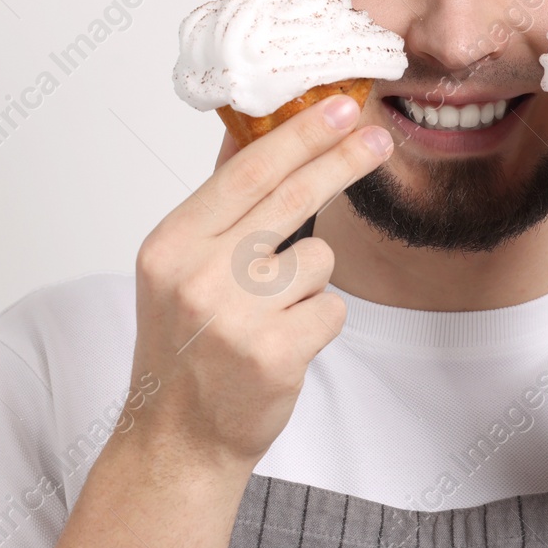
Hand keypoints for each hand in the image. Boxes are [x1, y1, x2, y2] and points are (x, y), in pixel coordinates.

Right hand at [125, 95, 393, 471]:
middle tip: (376, 137)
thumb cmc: (183, 348)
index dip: (299, 135)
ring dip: (310, 282)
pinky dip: (317, 323)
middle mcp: (199, 276)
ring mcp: (237, 317)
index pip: (247, 171)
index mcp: (171, 245)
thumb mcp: (176, 268)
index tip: (338, 108)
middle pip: (291, 198)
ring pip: (318, 260)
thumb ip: (218, 205)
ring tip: (271, 314)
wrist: (177, 438)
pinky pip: (331, 308)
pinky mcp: (275, 353)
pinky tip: (282, 343)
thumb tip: (253, 133)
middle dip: (342, 161)